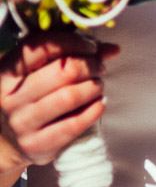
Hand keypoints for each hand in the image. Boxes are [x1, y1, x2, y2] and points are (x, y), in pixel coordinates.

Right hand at [0, 32, 118, 166]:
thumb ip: (74, 54)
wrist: (6, 141)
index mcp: (7, 72)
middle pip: (63, 71)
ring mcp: (22, 123)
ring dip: (94, 87)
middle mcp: (10, 98)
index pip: (40, 48)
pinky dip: (94, 110)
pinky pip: (74, 124)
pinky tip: (99, 104)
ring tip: (97, 86)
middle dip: (90, 65)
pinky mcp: (35, 144)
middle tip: (99, 68)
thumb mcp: (40, 71)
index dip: (72, 42)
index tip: (91, 46)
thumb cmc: (31, 96)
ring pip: (70, 97)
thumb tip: (113, 49)